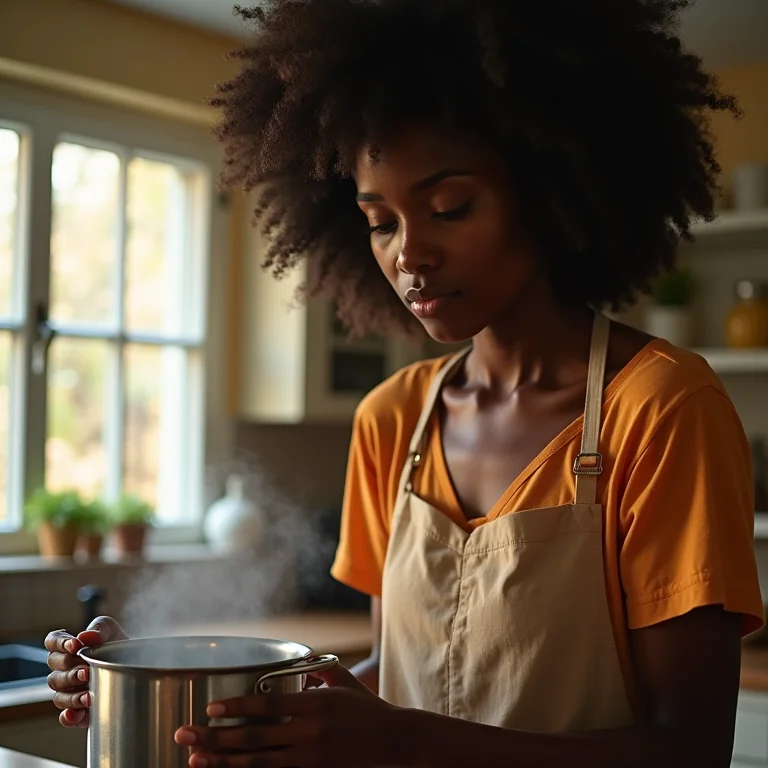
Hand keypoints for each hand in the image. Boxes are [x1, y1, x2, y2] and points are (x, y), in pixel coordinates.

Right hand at [45, 616, 127, 727]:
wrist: (138, 665)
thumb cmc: (119, 645)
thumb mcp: (112, 631)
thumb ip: (99, 629)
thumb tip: (85, 637)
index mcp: (68, 648)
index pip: (51, 642)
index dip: (59, 644)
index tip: (75, 645)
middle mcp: (64, 670)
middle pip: (54, 672)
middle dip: (69, 672)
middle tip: (86, 671)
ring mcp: (71, 691)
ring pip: (59, 696)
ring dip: (72, 696)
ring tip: (90, 693)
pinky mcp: (80, 710)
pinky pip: (67, 717)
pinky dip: (70, 717)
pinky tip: (78, 714)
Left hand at [174, 665, 399, 767]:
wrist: (395, 742)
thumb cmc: (367, 707)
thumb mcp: (343, 680)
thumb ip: (316, 670)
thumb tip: (294, 660)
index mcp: (314, 704)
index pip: (267, 706)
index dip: (236, 708)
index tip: (210, 708)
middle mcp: (309, 732)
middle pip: (253, 738)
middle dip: (214, 737)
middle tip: (184, 733)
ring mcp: (311, 758)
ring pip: (257, 764)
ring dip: (222, 762)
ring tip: (194, 759)